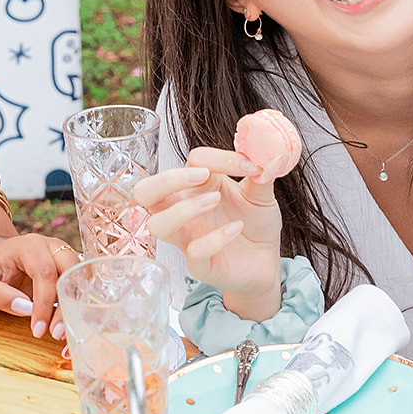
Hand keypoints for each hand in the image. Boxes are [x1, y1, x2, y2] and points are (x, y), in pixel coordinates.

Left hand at [0, 232, 72, 340]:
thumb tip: (26, 308)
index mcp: (28, 246)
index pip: (44, 273)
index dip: (43, 304)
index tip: (38, 330)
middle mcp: (50, 246)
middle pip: (70, 271)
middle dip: (66, 305)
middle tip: (56, 334)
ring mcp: (62, 254)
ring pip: (79, 277)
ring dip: (75, 305)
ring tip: (62, 332)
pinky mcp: (67, 267)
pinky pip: (79, 284)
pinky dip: (77, 303)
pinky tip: (67, 323)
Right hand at [135, 147, 282, 311]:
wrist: (267, 260)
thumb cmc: (256, 223)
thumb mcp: (261, 193)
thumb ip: (261, 172)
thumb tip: (265, 149)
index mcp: (197, 186)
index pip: (191, 162)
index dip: (217, 158)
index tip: (249, 164)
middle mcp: (184, 210)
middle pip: (146, 192)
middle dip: (167, 180)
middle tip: (200, 176)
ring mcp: (188, 238)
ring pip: (158, 225)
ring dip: (183, 209)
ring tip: (215, 200)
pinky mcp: (200, 264)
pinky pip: (194, 252)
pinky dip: (214, 238)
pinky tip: (236, 228)